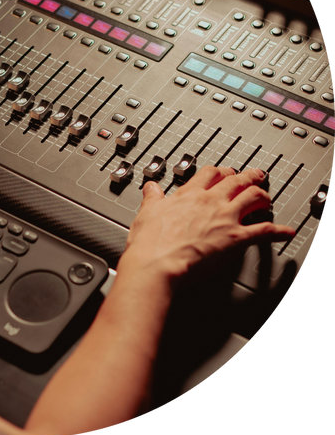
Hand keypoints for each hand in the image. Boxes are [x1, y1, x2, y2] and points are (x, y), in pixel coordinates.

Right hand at [122, 167, 295, 280]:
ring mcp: (226, 218)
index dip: (220, 171)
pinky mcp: (236, 238)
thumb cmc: (150, 243)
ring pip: (254, 197)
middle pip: (237, 180)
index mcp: (189, 195)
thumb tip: (151, 187)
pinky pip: (265, 231)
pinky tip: (287, 232)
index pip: (210, 173)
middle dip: (248, 177)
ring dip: (263, 196)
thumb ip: (153, 198)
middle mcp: (211, 202)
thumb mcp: (146, 213)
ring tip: (267, 199)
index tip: (224, 172)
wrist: (157, 263)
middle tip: (256, 176)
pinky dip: (279, 231)